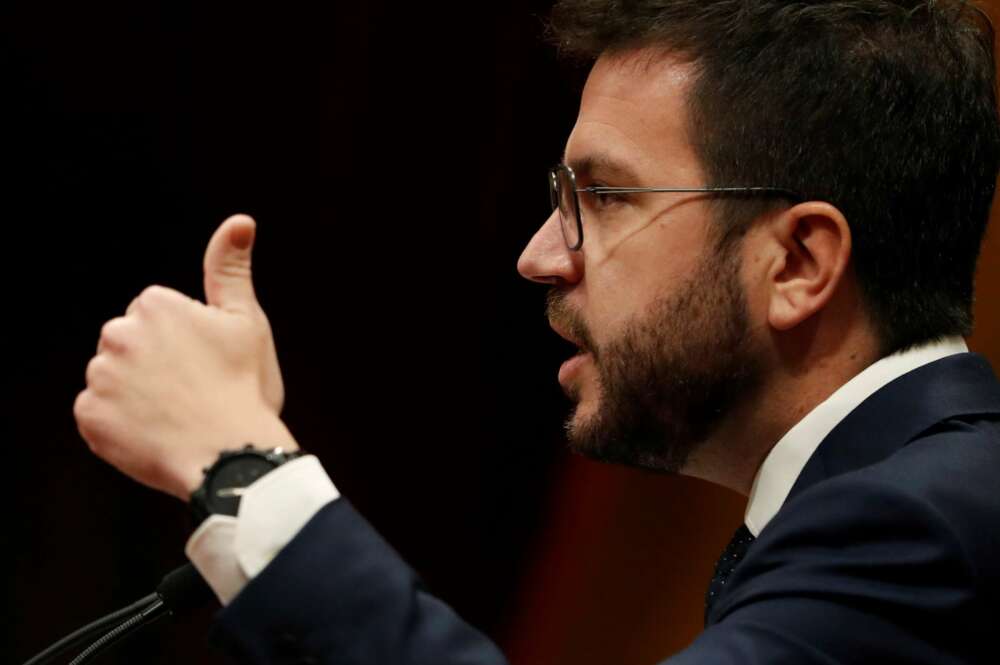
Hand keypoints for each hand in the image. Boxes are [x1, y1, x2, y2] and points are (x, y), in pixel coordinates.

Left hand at [74, 214, 298, 500]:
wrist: (230, 458)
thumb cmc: (244, 388)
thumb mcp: (246, 322)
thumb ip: (230, 269)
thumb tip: (239, 220)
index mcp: (154, 306)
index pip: (157, 316)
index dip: (186, 341)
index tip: (208, 364)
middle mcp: (117, 335)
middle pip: (130, 345)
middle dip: (154, 363)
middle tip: (193, 391)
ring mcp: (99, 378)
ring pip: (114, 379)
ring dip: (136, 394)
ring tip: (175, 416)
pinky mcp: (88, 418)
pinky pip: (99, 415)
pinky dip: (121, 424)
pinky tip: (154, 433)